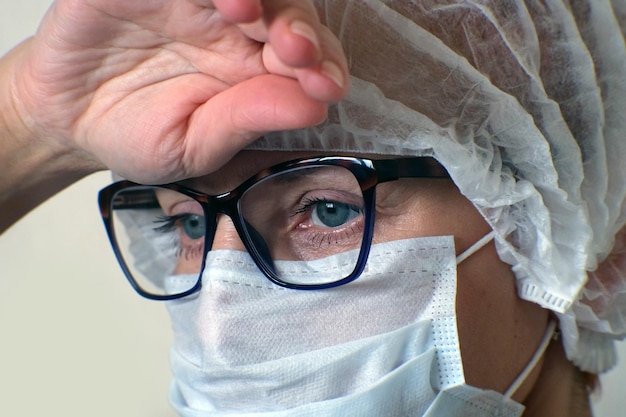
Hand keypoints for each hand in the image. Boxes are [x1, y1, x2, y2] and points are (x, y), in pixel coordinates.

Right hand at [10, 0, 347, 182]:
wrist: (69, 116)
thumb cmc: (138, 132)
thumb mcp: (194, 145)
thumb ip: (246, 121)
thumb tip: (313, 108)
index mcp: (253, 68)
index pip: (305, 57)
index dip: (322, 65)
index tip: (325, 87)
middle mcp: (233, 27)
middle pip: (285, 7)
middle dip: (298, 26)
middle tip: (295, 50)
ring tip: (247, 12)